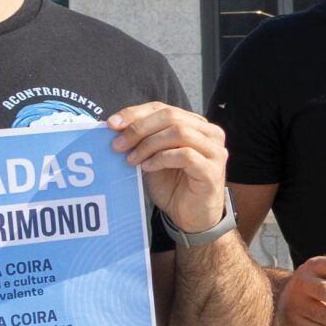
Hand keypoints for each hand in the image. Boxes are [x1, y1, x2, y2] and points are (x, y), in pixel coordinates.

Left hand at [105, 103, 229, 233]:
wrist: (190, 217)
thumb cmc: (172, 186)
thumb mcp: (153, 157)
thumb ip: (143, 140)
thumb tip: (114, 127)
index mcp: (195, 124)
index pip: (163, 108)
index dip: (136, 113)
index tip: (111, 124)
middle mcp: (209, 133)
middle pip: (171, 116)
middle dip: (139, 128)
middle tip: (118, 144)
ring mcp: (214, 151)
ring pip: (179, 132)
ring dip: (149, 144)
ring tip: (131, 159)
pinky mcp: (212, 170)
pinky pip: (185, 155)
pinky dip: (162, 159)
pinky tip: (148, 167)